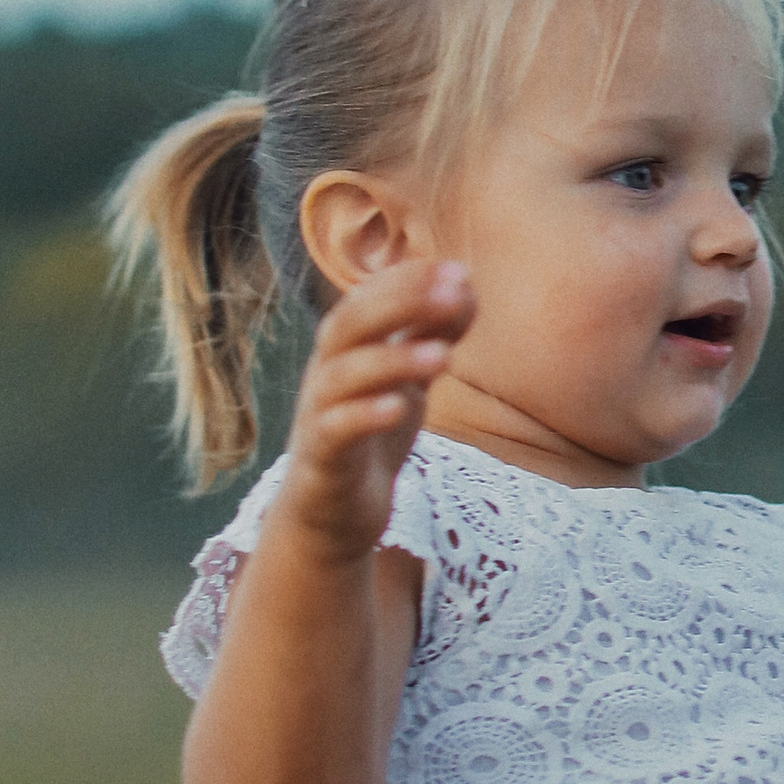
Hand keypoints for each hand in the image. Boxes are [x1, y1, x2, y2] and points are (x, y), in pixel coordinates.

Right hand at [280, 262, 475, 562]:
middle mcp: (326, 371)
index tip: (458, 271)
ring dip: (394, 360)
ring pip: (344, 375)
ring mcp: (318, 413)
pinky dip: (365, 415)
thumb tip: (465, 285)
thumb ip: (431, 333)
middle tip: (453, 293)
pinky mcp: (322, 457)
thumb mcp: (408, 378)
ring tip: (444, 355)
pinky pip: (336, 430)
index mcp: (346, 347)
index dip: (410, 281)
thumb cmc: (371, 433)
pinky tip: (399, 408)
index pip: (370, 296)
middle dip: (401, 302)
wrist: (333, 512)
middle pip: (351, 322)